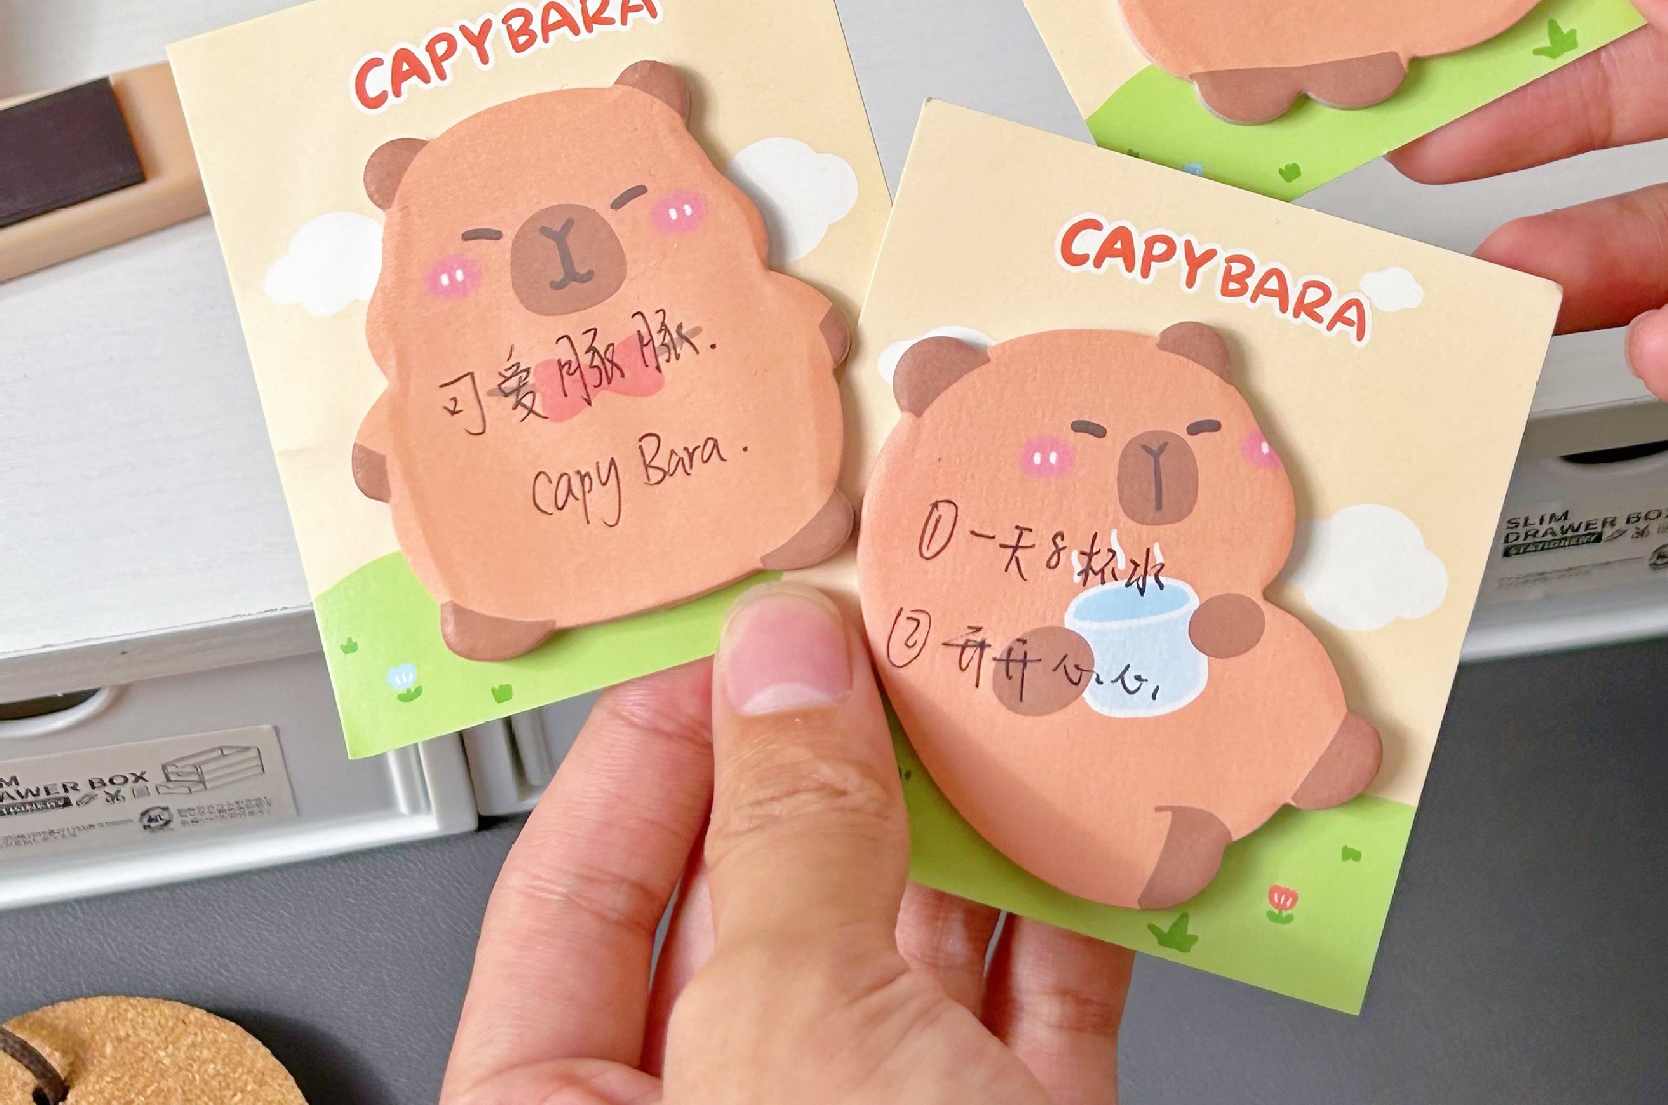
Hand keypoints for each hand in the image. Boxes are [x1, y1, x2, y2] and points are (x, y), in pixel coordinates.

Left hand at [440, 584, 1130, 1103]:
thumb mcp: (797, 1044)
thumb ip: (787, 841)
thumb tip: (787, 660)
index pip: (576, 892)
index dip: (655, 738)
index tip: (745, 628)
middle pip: (754, 899)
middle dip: (835, 760)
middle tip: (890, 638)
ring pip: (898, 946)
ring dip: (964, 818)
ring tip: (997, 691)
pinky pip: (1024, 1004)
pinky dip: (1063, 911)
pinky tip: (1087, 814)